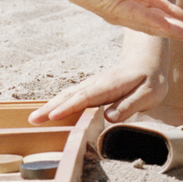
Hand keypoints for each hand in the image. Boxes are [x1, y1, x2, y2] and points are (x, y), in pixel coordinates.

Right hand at [29, 63, 177, 124]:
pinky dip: (57, 103)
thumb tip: (110, 117)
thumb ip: (130, 104)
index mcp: (110, 85)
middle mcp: (96, 83)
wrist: (147, 61)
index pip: (86, 98)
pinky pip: (71, 95)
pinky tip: (49, 111)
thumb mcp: (149, 94)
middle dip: (50, 108)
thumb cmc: (150, 80)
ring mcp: (91, 85)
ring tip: (33, 118)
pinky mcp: (91, 88)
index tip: (53, 116)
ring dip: (50, 106)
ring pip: (67, 95)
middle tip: (32, 120)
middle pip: (70, 96)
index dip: (69, 107)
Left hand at [44, 0, 182, 46]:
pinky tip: (176, 30)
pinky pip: (141, 18)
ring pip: (155, 26)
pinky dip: (159, 25)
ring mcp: (121, 11)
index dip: (180, 18)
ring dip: (177, 34)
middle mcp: (128, 7)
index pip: (161, 10)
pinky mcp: (114, 9)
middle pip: (162, 24)